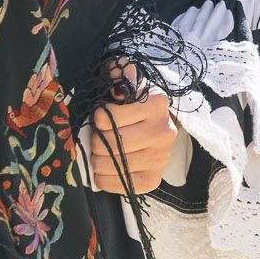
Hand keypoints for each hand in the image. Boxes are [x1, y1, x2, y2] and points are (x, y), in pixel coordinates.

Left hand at [78, 73, 176, 195]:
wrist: (153, 123)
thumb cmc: (132, 101)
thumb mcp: (125, 80)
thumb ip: (120, 73)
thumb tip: (120, 75)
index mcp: (156, 104)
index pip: (110, 118)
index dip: (97, 119)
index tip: (98, 116)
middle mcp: (163, 132)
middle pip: (111, 144)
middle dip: (96, 140)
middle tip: (96, 136)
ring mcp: (161, 157)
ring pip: (113, 165)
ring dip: (98, 160)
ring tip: (100, 151)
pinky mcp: (155, 178)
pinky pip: (122, 185)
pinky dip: (106, 179)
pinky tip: (106, 168)